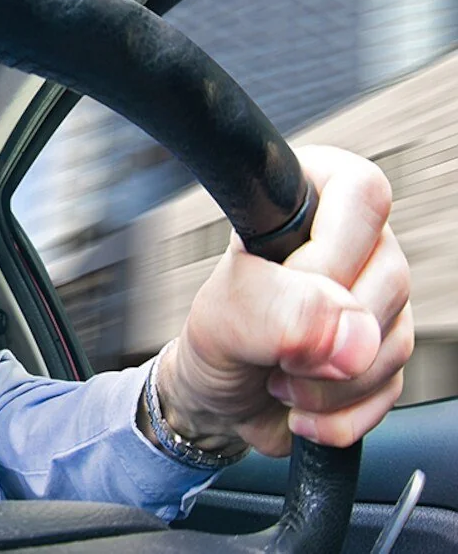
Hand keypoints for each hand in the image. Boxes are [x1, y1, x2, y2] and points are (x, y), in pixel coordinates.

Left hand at [160, 145, 412, 456]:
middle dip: (321, 333)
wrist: (215, 400)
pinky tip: (301, 406)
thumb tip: (351, 335)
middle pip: (390, 276)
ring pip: (392, 339)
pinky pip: (392, 386)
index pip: (361, 194)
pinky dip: (340, 413)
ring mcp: (378, 298)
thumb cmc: (214, 340)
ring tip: (277, 377)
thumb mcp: (220, 316)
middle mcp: (357, 243)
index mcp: (311, 202)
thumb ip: (275, 310)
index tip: (282, 288)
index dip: (327, 254)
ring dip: (327, 382)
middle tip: (271, 345)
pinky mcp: (386, 351)